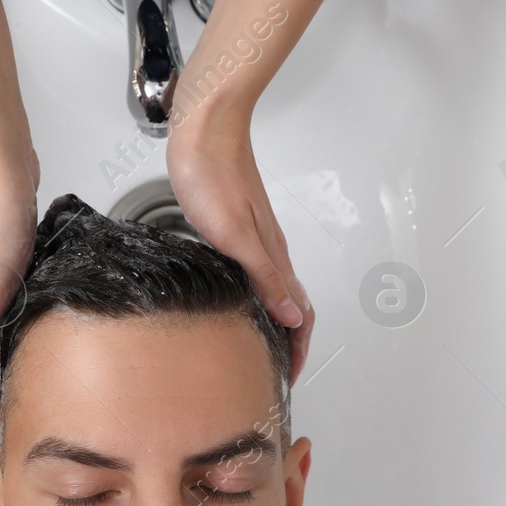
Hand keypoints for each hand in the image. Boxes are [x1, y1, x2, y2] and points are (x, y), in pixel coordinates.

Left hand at [166, 106, 314, 385]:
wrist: (204, 128)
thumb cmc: (213, 174)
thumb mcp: (235, 235)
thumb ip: (264, 277)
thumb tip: (291, 317)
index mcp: (274, 256)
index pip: (300, 314)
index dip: (298, 349)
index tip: (288, 376)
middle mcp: (271, 250)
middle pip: (293, 306)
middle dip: (291, 342)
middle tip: (278, 370)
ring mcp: (256, 239)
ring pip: (277, 291)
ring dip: (277, 322)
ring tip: (263, 347)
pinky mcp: (239, 228)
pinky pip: (259, 274)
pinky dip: (259, 299)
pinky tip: (240, 302)